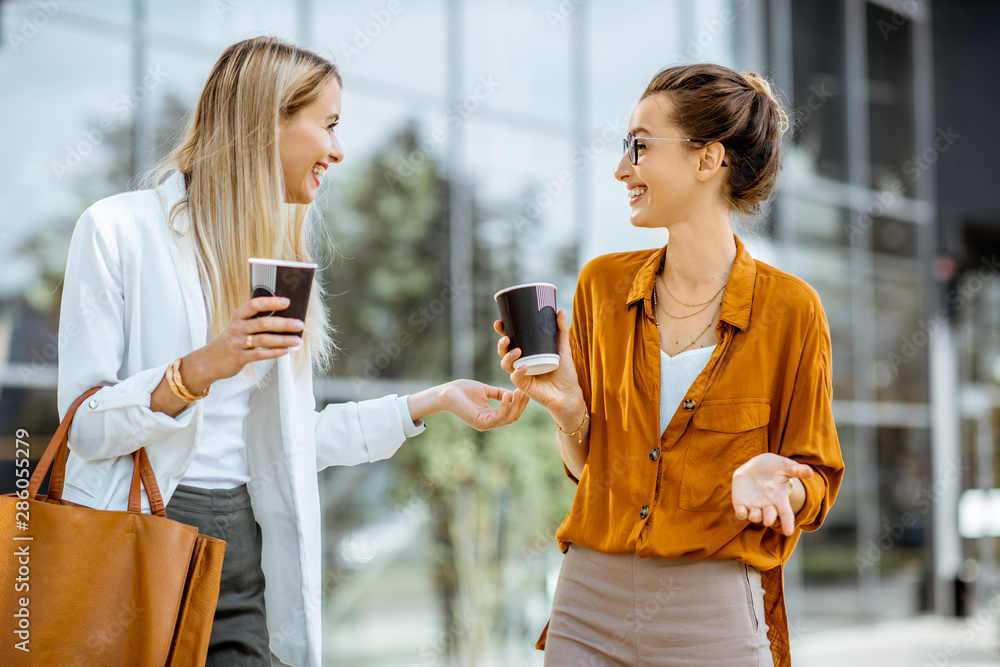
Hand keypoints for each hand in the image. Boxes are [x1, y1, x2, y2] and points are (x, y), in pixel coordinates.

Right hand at [186, 296, 304, 388]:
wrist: (210, 360)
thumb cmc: (232, 340)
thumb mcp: (239, 326)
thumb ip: (256, 321)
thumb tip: (285, 318)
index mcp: (238, 316)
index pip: (255, 305)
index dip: (271, 302)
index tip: (287, 301)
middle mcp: (237, 327)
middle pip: (263, 323)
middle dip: (284, 323)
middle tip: (299, 324)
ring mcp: (237, 343)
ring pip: (263, 340)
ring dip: (283, 340)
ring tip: (297, 340)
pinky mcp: (239, 357)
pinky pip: (259, 354)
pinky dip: (274, 353)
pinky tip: (285, 351)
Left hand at [409, 380, 528, 430]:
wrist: (447, 392)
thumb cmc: (462, 390)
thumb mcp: (485, 390)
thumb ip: (498, 393)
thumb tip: (512, 393)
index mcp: (490, 416)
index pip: (510, 413)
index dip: (519, 403)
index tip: (525, 390)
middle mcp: (489, 422)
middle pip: (512, 417)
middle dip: (521, 405)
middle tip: (525, 391)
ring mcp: (485, 424)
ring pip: (508, 418)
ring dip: (516, 405)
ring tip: (519, 392)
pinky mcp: (480, 422)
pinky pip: (498, 416)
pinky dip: (505, 406)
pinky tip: (508, 395)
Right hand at [494, 310, 585, 428]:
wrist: (569, 394)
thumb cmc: (565, 373)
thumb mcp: (563, 349)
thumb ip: (561, 331)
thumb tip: (560, 311)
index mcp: (527, 353)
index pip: (512, 341)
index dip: (503, 332)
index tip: (499, 323)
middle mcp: (521, 363)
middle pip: (504, 352)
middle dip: (501, 343)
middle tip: (505, 337)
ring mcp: (521, 374)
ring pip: (505, 364)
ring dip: (507, 356)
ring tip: (517, 350)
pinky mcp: (524, 386)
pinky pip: (515, 378)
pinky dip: (518, 372)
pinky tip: (524, 367)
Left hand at [732, 453, 813, 536]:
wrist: (755, 466)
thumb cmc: (774, 468)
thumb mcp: (786, 467)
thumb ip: (797, 470)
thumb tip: (810, 472)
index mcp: (779, 499)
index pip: (785, 513)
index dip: (787, 523)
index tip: (789, 532)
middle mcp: (767, 505)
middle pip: (769, 516)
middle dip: (769, 519)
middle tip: (768, 521)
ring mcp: (754, 505)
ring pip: (755, 516)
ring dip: (755, 517)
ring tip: (755, 515)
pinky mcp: (741, 503)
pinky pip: (741, 512)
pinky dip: (741, 514)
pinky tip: (741, 512)